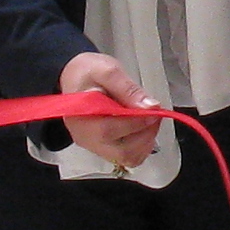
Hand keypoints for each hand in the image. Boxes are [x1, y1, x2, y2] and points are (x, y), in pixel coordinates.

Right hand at [59, 51, 167, 170]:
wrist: (74, 78)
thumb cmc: (87, 73)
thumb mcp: (107, 70)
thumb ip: (127, 88)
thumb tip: (149, 106)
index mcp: (82, 117)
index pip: (110, 130)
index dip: (137, 123)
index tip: (154, 110)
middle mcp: (86, 138)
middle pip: (122, 152)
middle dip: (146, 134)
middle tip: (155, 115)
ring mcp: (95, 146)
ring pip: (128, 158)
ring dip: (146, 142)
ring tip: (150, 120)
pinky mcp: (103, 148)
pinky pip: (126, 157)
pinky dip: (141, 146)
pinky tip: (143, 129)